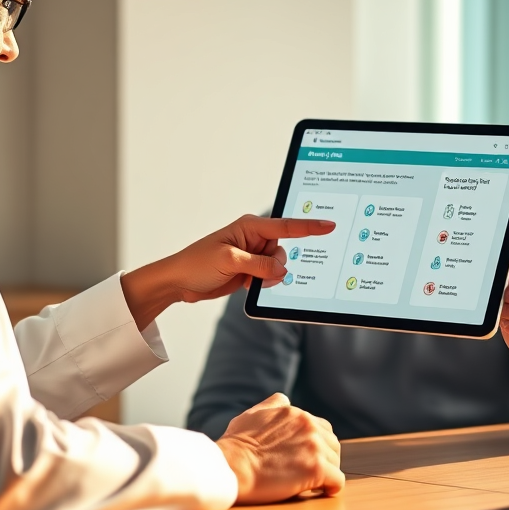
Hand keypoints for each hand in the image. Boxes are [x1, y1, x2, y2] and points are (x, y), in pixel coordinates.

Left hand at [120, 214, 334, 330]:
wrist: (178, 282)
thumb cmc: (196, 263)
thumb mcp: (230, 261)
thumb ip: (259, 263)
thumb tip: (281, 268)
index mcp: (249, 227)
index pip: (286, 227)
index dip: (309, 227)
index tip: (330, 225)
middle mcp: (253, 239)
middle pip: (283, 251)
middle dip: (276, 264)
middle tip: (255, 273)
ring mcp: (252, 255)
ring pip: (278, 266)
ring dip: (268, 276)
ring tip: (246, 279)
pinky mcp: (249, 271)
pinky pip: (269, 276)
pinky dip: (263, 283)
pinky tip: (246, 284)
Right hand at [216, 393, 343, 503]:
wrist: (231, 467)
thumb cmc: (236, 445)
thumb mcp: (252, 415)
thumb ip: (272, 406)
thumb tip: (284, 399)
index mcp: (295, 413)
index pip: (321, 427)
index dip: (316, 444)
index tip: (306, 457)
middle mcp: (309, 425)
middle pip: (332, 444)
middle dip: (324, 458)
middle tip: (310, 472)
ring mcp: (314, 447)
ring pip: (335, 461)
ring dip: (327, 473)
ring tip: (313, 483)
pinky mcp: (317, 469)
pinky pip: (337, 480)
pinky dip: (332, 487)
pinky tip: (323, 491)